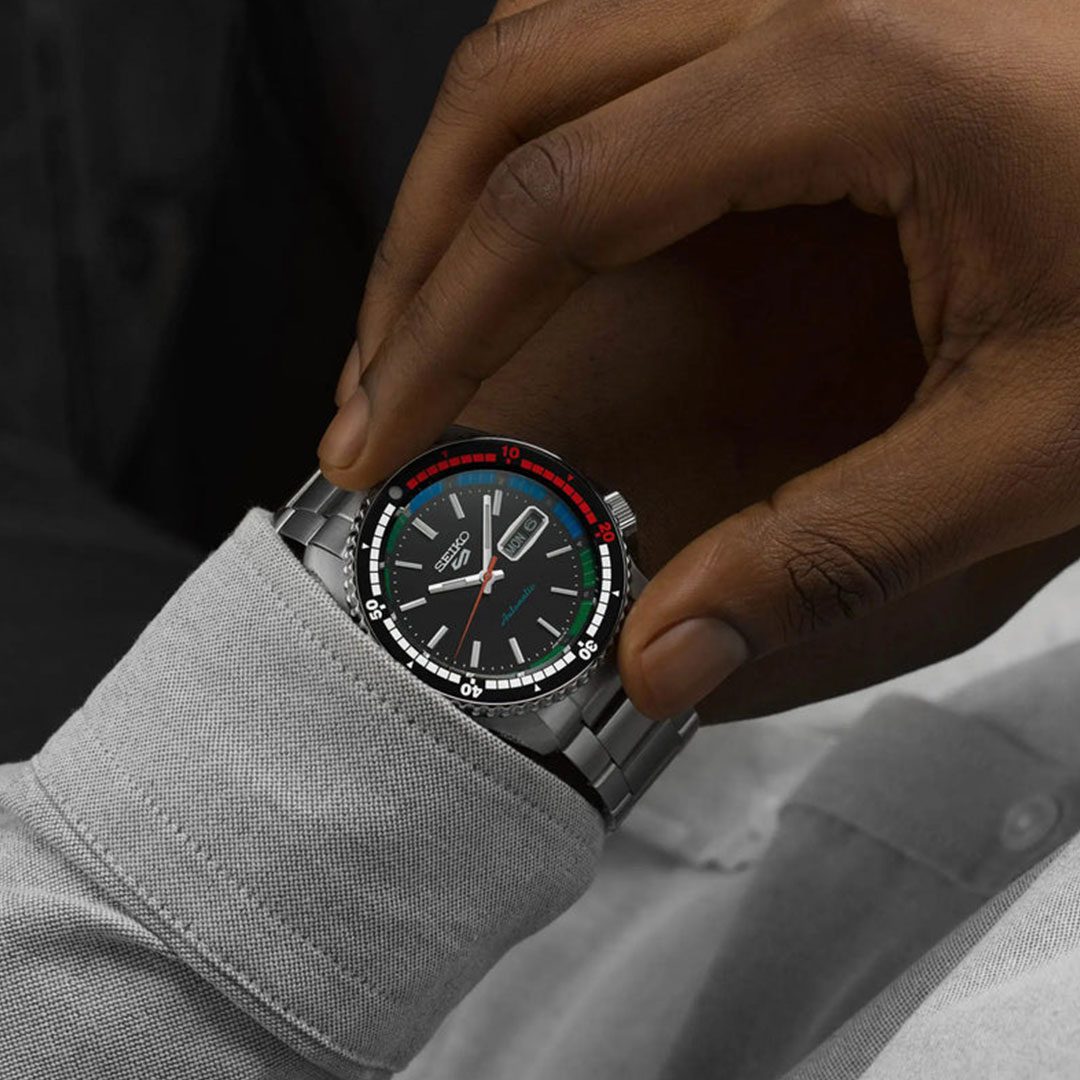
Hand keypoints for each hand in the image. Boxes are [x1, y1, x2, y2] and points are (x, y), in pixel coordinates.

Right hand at [320, 0, 1079, 718]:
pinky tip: (529, 218)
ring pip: (543, 38)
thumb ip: (833, 548)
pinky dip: (537, 127)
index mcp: (843, 73)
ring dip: (457, 181)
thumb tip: (662, 654)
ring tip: (421, 316)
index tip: (373, 441)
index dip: (434, 337)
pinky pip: (615, 28)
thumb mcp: (1035, 440)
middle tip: (370, 390)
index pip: (552, 203)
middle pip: (506, 92)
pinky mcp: (816, 3)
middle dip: (408, 254)